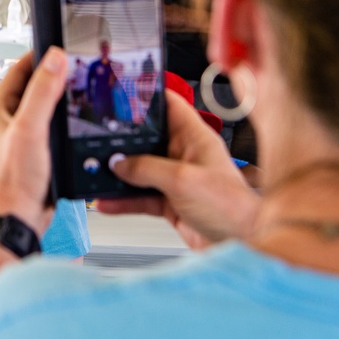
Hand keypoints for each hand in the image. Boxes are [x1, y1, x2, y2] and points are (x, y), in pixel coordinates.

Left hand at [0, 49, 65, 236]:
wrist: (18, 216)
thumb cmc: (14, 179)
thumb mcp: (30, 128)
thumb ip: (42, 92)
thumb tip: (54, 59)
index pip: (17, 71)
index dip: (36, 56)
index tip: (55, 45)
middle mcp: (5, 122)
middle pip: (30, 88)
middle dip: (50, 75)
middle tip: (71, 63)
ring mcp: (18, 138)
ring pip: (39, 108)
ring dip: (56, 97)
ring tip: (76, 86)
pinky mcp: (31, 153)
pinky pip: (46, 127)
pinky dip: (60, 119)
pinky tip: (74, 120)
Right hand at [95, 90, 260, 247]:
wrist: (241, 244)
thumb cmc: (231, 208)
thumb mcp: (182, 180)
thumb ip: (147, 169)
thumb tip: (120, 163)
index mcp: (196, 139)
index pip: (171, 107)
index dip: (150, 97)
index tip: (125, 94)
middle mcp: (186, 156)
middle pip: (150, 140)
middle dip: (125, 141)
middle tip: (100, 139)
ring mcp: (178, 180)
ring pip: (141, 171)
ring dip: (120, 174)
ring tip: (98, 173)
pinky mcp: (171, 203)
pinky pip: (141, 197)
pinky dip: (124, 200)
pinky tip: (108, 202)